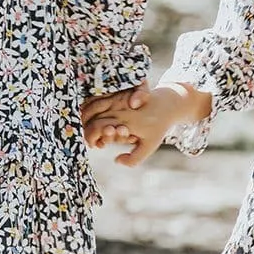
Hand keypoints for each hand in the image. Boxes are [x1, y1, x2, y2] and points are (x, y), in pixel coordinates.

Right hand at [84, 81, 204, 167]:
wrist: (168, 104)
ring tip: (88, 128)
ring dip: (85, 116)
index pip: (99, 128)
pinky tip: (91, 116)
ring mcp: (118, 99)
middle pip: (91, 116)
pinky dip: (90, 106)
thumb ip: (133, 159)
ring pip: (92, 105)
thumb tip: (116, 160)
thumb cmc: (158, 128)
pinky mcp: (118, 93)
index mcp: (126, 122)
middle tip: (90, 139)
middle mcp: (120, 109)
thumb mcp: (149, 147)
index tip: (95, 145)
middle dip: (86, 128)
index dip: (91, 138)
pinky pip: (98, 98)